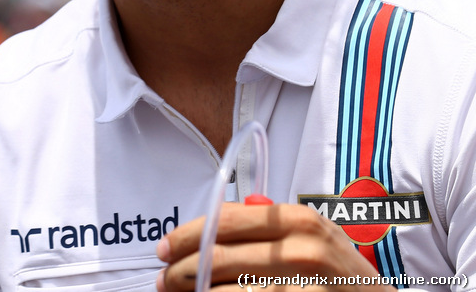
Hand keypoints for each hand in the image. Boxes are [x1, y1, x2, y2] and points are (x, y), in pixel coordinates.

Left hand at [155, 202, 379, 291]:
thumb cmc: (343, 276)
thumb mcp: (315, 238)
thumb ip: (270, 223)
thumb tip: (212, 222)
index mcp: (299, 220)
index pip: (224, 221)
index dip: (186, 235)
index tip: (164, 248)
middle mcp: (301, 249)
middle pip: (217, 255)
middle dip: (180, 270)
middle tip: (163, 280)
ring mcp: (303, 286)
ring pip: (225, 289)